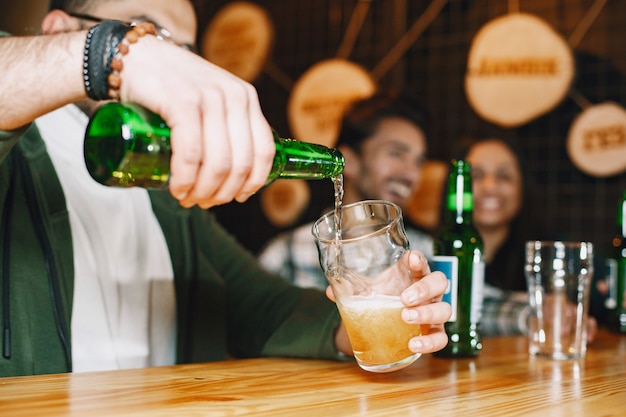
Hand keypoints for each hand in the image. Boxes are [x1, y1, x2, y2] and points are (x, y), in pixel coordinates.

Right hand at [121, 37, 274, 208]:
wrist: (134, 56)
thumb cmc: (171, 86)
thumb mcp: (211, 101)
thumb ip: (226, 125)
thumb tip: (234, 175)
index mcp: (246, 98)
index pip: (264, 152)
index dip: (252, 183)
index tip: (236, 198)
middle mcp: (234, 96)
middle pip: (241, 164)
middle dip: (222, 193)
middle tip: (201, 202)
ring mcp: (209, 97)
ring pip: (219, 163)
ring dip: (203, 191)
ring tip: (187, 198)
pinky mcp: (181, 101)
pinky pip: (191, 153)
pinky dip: (185, 178)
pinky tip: (177, 188)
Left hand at [330, 250, 450, 355]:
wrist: (386, 322)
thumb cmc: (381, 298)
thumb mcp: (367, 292)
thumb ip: (350, 289)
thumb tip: (331, 291)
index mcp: (413, 274)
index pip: (421, 262)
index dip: (420, 259)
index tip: (412, 258)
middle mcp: (429, 292)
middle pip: (440, 282)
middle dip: (425, 289)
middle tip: (405, 298)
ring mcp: (434, 312)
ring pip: (445, 309)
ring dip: (427, 313)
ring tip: (406, 318)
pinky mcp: (434, 333)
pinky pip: (440, 338)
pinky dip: (430, 343)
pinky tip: (414, 345)